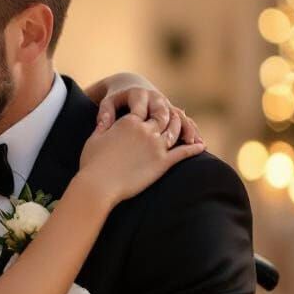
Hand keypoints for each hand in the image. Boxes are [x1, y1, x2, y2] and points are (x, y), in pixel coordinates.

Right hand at [79, 113, 204, 205]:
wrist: (98, 184)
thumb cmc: (92, 163)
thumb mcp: (95, 139)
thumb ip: (103, 127)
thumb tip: (104, 121)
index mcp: (129, 121)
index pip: (144, 109)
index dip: (149, 110)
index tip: (152, 111)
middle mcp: (146, 130)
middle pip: (164, 118)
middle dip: (169, 116)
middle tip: (175, 117)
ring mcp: (156, 146)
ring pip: (175, 132)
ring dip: (182, 129)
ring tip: (187, 131)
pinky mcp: (162, 162)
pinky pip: (182, 152)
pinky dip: (193, 148)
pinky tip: (200, 146)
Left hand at [93, 80, 201, 146]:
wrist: (130, 85)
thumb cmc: (116, 99)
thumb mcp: (108, 103)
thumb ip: (105, 114)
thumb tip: (103, 127)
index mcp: (138, 94)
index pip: (142, 108)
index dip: (143, 121)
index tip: (142, 136)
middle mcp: (156, 98)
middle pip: (165, 112)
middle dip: (170, 125)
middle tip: (172, 142)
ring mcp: (166, 106)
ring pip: (178, 117)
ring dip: (186, 129)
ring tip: (193, 144)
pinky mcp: (172, 113)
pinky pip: (184, 122)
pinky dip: (191, 131)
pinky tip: (199, 145)